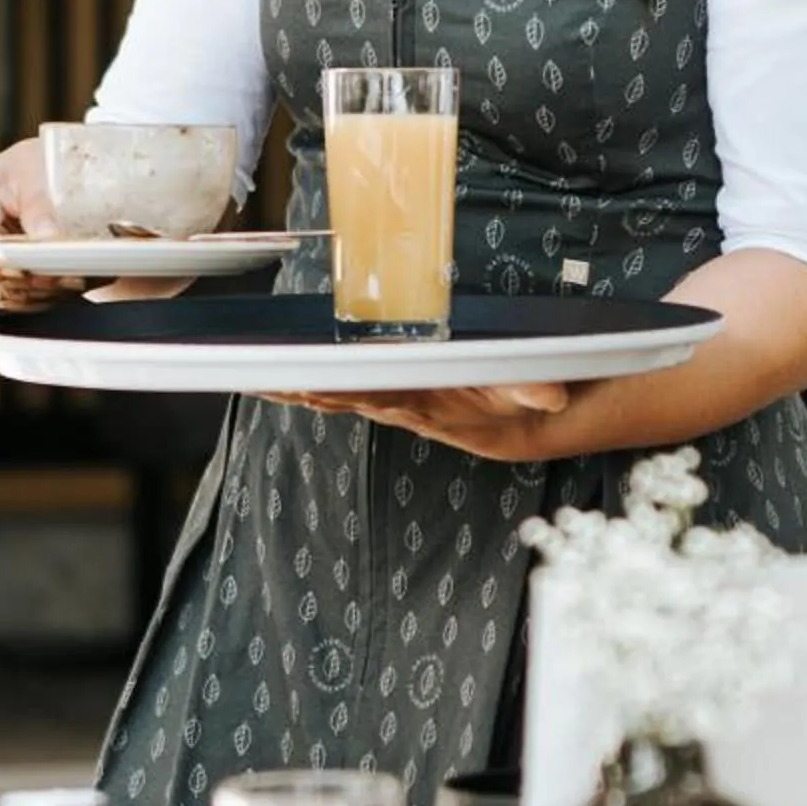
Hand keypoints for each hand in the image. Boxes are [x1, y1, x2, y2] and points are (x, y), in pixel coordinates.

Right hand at [0, 138, 200, 310]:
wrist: (49, 171)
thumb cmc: (36, 162)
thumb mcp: (40, 170)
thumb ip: (40, 205)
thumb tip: (47, 237)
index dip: (3, 263)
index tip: (37, 265)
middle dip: (27, 279)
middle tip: (67, 275)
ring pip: (0, 293)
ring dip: (39, 289)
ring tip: (74, 277)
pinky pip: (15, 298)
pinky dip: (42, 294)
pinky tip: (67, 281)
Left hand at [275, 383, 574, 460]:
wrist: (519, 426)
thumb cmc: (519, 400)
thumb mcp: (531, 392)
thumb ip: (535, 392)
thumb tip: (550, 398)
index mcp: (426, 400)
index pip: (374, 395)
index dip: (339, 390)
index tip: (304, 384)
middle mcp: (402, 404)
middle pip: (341, 397)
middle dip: (299, 389)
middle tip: (256, 379)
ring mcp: (393, 402)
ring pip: (337, 396)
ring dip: (298, 389)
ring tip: (257, 380)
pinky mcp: (392, 396)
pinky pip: (345, 391)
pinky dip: (314, 387)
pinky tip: (287, 383)